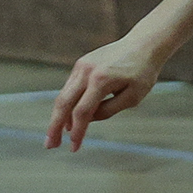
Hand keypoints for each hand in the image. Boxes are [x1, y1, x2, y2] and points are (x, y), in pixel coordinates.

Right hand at [46, 36, 166, 148]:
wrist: (143, 44)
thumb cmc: (142, 72)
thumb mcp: (133, 97)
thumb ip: (108, 110)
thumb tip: (86, 120)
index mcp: (101, 80)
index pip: (82, 112)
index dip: (77, 132)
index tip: (74, 148)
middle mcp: (86, 71)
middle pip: (63, 103)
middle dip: (54, 126)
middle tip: (49, 146)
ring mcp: (81, 66)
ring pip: (64, 95)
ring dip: (58, 117)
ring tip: (56, 137)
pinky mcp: (81, 64)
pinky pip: (70, 88)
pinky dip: (68, 105)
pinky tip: (68, 121)